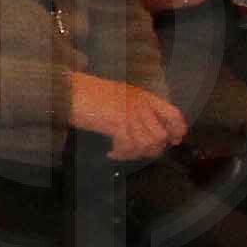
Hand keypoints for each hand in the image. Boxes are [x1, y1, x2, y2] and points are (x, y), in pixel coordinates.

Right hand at [65, 73, 188, 160]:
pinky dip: (121, 154)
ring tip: (122, 153)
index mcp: (144, 96)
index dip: (178, 129)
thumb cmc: (88, 93)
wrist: (68, 91)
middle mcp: (140, 104)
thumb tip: (149, 128)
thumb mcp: (120, 96)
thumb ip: (136, 107)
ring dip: (135, 153)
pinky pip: (129, 146)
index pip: (172, 113)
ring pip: (146, 143)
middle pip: (160, 135)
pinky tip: (112, 153)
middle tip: (138, 152)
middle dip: (152, 149)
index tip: (175, 140)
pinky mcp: (117, 124)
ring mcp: (130, 114)